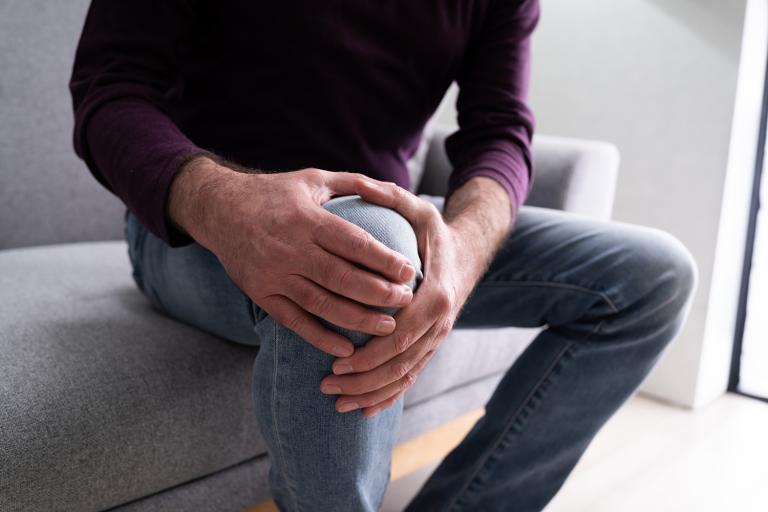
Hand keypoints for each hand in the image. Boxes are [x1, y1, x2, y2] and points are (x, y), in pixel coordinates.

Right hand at [169, 157, 417, 356]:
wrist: (219, 210)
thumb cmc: (275, 193)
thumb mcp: (312, 178)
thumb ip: (351, 182)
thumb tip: (391, 189)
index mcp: (306, 219)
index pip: (353, 243)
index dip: (383, 259)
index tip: (408, 271)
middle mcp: (290, 249)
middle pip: (342, 278)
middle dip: (378, 293)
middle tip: (406, 300)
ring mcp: (274, 276)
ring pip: (322, 304)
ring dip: (357, 320)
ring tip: (388, 327)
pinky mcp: (262, 295)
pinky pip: (295, 322)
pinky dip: (320, 338)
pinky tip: (346, 348)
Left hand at [320, 180, 491, 415]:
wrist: (466, 255)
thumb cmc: (434, 232)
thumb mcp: (418, 209)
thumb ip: (389, 197)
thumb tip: (358, 183)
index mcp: (436, 295)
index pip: (402, 334)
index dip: (371, 354)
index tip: (338, 363)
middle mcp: (439, 324)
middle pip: (401, 363)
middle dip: (363, 380)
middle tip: (326, 387)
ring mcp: (437, 338)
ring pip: (405, 377)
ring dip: (371, 394)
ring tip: (336, 402)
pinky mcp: (430, 346)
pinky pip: (411, 377)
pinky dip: (388, 396)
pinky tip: (362, 409)